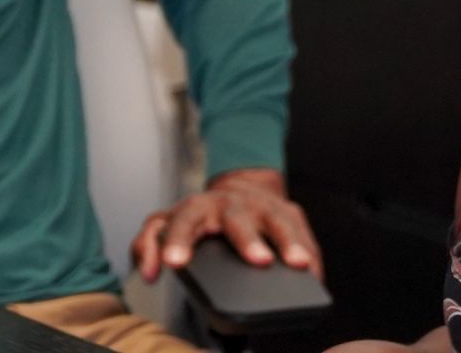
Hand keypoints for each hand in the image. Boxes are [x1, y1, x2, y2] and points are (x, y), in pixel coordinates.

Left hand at [131, 167, 321, 282]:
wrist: (240, 191)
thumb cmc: (202, 217)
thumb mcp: (167, 226)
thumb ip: (147, 245)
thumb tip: (150, 270)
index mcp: (198, 207)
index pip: (184, 220)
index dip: (178, 241)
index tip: (174, 263)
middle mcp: (232, 203)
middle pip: (239, 218)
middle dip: (249, 240)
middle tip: (259, 260)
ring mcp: (265, 206)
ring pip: (278, 221)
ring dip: (289, 242)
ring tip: (299, 264)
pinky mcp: (292, 213)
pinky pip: (304, 233)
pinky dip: (310, 252)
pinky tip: (313, 270)